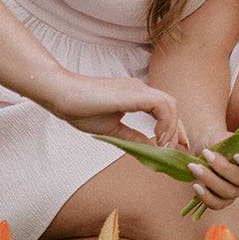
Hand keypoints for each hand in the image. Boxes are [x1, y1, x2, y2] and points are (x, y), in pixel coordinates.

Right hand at [41, 71, 181, 144]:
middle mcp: (141, 89)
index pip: (164, 109)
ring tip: (164, 147)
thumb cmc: (82, 109)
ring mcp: (138, 88)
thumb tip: (151, 148)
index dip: (174, 127)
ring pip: (170, 104)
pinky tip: (156, 137)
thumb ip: (133, 137)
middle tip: (174, 150)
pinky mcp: (133, 93)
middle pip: (171, 106)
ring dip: (171, 128)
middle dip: (177, 129)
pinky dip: (164, 122)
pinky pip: (160, 105)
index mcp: (136, 95)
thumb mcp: (113, 128)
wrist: (62, 94)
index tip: (176, 145)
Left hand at [186, 144, 238, 211]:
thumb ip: (227, 144)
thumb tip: (228, 156)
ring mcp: (237, 191)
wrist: (202, 148)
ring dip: (210, 180)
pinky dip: (206, 196)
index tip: (236, 156)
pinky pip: (217, 204)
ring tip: (194, 167)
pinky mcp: (223, 200)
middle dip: (224, 169)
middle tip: (206, 154)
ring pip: (229, 192)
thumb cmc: (216, 140)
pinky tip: (196, 185)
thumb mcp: (222, 137)